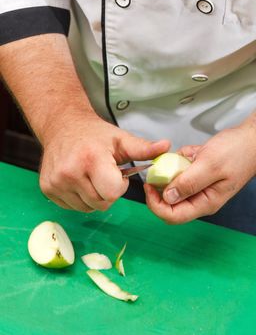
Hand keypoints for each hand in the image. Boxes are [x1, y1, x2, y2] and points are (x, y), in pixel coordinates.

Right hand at [40, 114, 169, 211]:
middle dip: (108, 193)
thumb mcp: (120, 139)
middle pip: (101, 203)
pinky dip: (80, 198)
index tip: (117, 173)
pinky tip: (79, 181)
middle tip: (104, 174)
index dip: (119, 186)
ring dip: (94, 197)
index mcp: (91, 158)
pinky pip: (73, 207)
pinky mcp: (47, 189)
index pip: (113, 193)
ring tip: (91, 176)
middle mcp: (69, 172)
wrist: (62, 126)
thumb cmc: (94, 134)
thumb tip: (166, 146)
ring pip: (87, 208)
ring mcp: (56, 182)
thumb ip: (143, 148)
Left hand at [144, 120, 255, 223]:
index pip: (173, 216)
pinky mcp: (196, 176)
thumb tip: (167, 197)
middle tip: (164, 166)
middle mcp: (200, 198)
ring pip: (173, 184)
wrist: (250, 139)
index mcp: (205, 202)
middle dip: (163, 183)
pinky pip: (180, 171)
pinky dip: (182, 160)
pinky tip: (194, 153)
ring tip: (189, 156)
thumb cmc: (238, 152)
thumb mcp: (210, 165)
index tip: (149, 186)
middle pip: (169, 202)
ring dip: (175, 169)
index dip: (156, 205)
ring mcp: (198, 187)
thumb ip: (189, 182)